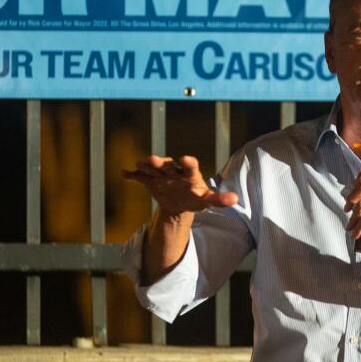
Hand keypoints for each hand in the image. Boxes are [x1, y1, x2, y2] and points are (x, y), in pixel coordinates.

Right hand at [122, 155, 238, 217]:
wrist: (178, 202)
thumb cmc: (195, 198)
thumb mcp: (206, 200)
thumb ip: (219, 199)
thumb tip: (236, 199)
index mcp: (189, 174)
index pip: (190, 166)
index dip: (188, 163)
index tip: (186, 159)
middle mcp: (174, 171)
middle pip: (167, 165)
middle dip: (161, 162)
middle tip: (155, 159)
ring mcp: (160, 175)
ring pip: (152, 168)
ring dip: (146, 166)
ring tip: (140, 164)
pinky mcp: (150, 180)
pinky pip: (140, 176)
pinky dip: (132, 175)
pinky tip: (124, 174)